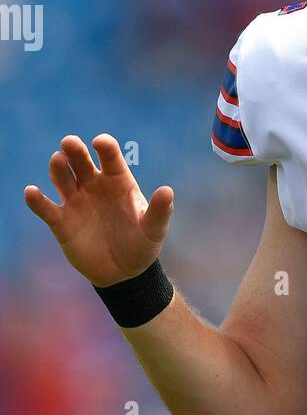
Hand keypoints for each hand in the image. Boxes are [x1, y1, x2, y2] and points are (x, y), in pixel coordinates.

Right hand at [24, 134, 173, 286]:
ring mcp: (76, 202)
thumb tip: (167, 191)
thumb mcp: (154, 230)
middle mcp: (94, 186)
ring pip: (62, 178)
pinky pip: (46, 208)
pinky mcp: (61, 222)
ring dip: (58, 169)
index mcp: (118, 181)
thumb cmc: (142, 245)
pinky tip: (32, 192)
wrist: (123, 273)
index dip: (105, 148)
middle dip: (75, 151)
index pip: (110, 158)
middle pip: (81, 162)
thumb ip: (160, 211)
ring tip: (58, 161)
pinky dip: (37, 200)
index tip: (100, 142)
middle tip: (69, 143)